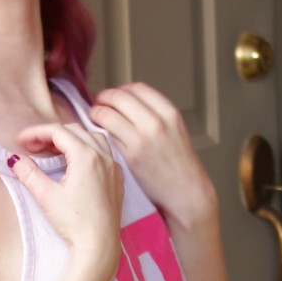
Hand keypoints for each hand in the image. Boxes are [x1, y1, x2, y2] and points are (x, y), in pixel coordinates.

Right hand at [11, 120, 123, 280]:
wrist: (99, 246)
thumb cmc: (75, 223)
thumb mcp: (46, 196)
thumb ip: (29, 173)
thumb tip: (14, 159)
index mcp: (86, 157)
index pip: (57, 132)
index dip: (35, 132)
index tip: (21, 140)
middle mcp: (104, 157)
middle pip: (74, 131)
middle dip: (51, 135)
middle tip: (33, 148)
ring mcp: (113, 168)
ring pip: (92, 138)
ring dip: (72, 139)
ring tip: (54, 152)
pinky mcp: (117, 179)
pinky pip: (104, 153)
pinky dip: (88, 149)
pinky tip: (76, 163)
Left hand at [89, 82, 217, 228]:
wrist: (186, 193)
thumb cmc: (179, 165)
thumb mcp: (174, 130)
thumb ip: (154, 115)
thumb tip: (125, 103)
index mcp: (169, 113)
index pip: (137, 88)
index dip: (120, 89)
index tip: (114, 96)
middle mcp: (156, 122)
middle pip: (119, 97)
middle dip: (104, 98)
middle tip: (98, 104)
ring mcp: (142, 139)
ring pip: (107, 114)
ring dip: (96, 113)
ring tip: (95, 118)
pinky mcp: (130, 156)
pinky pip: (106, 135)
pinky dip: (99, 132)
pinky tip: (100, 136)